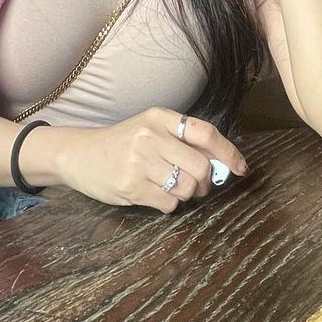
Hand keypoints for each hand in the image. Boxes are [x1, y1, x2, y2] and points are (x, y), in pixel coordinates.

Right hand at [54, 107, 247, 213]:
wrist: (80, 154)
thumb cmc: (123, 142)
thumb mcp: (150, 128)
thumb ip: (182, 140)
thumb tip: (221, 163)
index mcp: (160, 118)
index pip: (205, 132)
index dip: (228, 152)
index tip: (240, 168)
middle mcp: (151, 137)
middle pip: (200, 167)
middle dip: (206, 182)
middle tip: (200, 185)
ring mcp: (140, 162)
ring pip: (187, 188)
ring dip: (188, 194)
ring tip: (173, 187)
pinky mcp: (131, 187)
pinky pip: (169, 203)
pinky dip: (169, 203)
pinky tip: (154, 193)